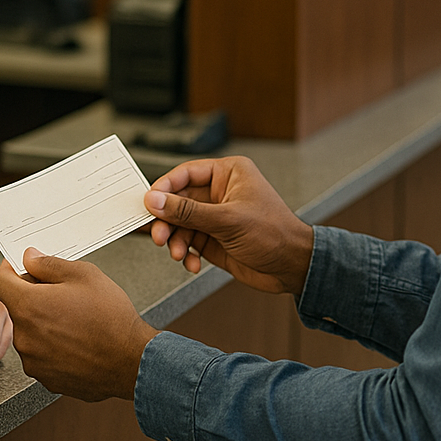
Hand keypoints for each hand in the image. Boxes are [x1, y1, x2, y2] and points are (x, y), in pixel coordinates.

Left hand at [0, 250, 155, 401]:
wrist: (132, 361)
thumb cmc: (111, 317)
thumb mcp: (84, 275)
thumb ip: (49, 264)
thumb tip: (29, 258)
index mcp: (29, 306)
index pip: (0, 280)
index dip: (11, 269)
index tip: (23, 266)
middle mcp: (24, 337)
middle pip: (17, 307)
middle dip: (33, 296)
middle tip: (62, 293)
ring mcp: (34, 361)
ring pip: (30, 332)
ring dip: (44, 323)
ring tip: (74, 320)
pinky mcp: (46, 378)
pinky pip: (41, 355)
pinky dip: (53, 346)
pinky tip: (77, 341)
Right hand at [145, 156, 314, 296]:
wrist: (292, 267)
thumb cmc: (274, 234)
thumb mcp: (228, 220)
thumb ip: (188, 211)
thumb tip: (155, 200)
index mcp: (228, 174)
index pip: (186, 173)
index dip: (164, 187)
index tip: (148, 202)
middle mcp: (220, 193)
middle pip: (178, 201)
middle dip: (167, 220)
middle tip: (158, 236)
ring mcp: (215, 217)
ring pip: (181, 224)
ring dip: (175, 240)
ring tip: (177, 253)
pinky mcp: (213, 239)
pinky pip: (188, 242)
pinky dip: (186, 253)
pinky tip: (192, 263)